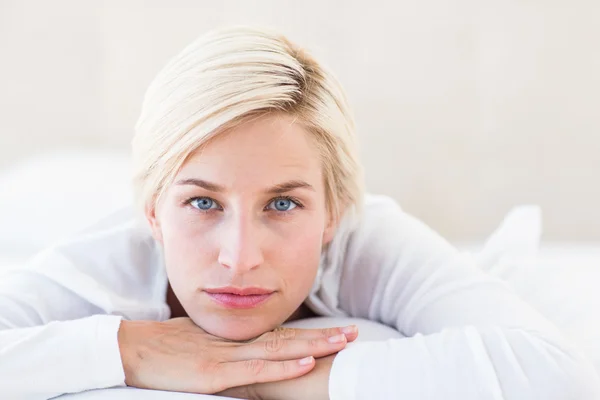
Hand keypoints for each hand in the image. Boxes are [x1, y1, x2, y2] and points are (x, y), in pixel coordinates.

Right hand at [117, 317, 357, 394]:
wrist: (131, 350)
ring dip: (312, 346)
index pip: (279, 335)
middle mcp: (236, 344)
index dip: (308, 334)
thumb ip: (226, 349)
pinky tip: (304, 362)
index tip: (335, 331)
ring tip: (342, 343)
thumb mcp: (200, 344)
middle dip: (322, 337)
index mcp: (234, 339)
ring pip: (278, 350)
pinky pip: (254, 370)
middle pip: (287, 338)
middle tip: (354, 334)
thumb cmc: (164, 348)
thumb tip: (246, 352)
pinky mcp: (213, 374)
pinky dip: (281, 366)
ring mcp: (226, 357)